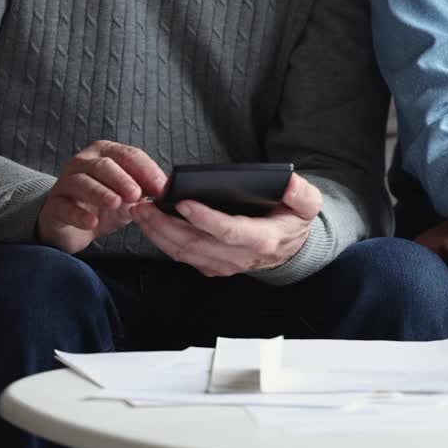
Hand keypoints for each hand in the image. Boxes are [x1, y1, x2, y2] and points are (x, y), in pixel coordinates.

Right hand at [36, 141, 167, 254]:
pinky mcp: (54, 204)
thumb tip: (166, 192)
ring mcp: (66, 181)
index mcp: (105, 153)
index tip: (161, 187)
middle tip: (137, 194)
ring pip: (83, 182)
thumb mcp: (127, 197)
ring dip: (101, 192)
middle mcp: (84, 162)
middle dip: (123, 179)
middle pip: (105, 165)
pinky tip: (92, 222)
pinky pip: (65, 207)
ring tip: (116, 203)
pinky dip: (79, 215)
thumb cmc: (102, 205)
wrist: (70, 226)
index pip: (129, 155)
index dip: (147, 170)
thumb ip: (143, 192)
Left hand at [131, 171, 321, 275]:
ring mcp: (224, 265)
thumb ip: (300, 192)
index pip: (228, 232)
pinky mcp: (213, 266)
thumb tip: (288, 181)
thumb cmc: (294, 219)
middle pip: (195, 245)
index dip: (204, 218)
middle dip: (165, 225)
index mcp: (262, 239)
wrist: (292, 247)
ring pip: (184, 253)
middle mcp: (240, 257)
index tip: (183, 202)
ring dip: (158, 233)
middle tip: (144, 204)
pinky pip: (183, 256)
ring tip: (140, 211)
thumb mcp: (308, 203)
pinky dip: (163, 241)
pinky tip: (150, 223)